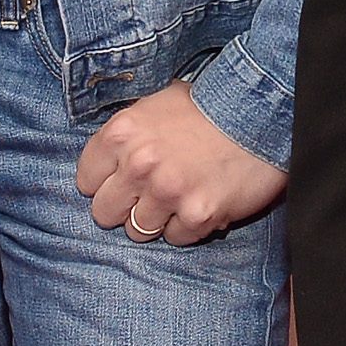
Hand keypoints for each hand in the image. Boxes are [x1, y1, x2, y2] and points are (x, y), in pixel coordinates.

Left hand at [75, 80, 288, 245]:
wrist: (260, 114)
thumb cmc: (206, 107)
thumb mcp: (155, 106)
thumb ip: (128, 136)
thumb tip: (107, 164)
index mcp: (121, 133)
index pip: (86, 179)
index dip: (104, 183)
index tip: (120, 181)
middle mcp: (138, 164)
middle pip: (104, 212)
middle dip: (124, 207)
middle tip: (147, 196)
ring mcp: (167, 192)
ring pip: (137, 231)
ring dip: (156, 219)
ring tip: (177, 198)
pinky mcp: (197, 215)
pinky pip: (176, 238)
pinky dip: (187, 226)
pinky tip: (200, 202)